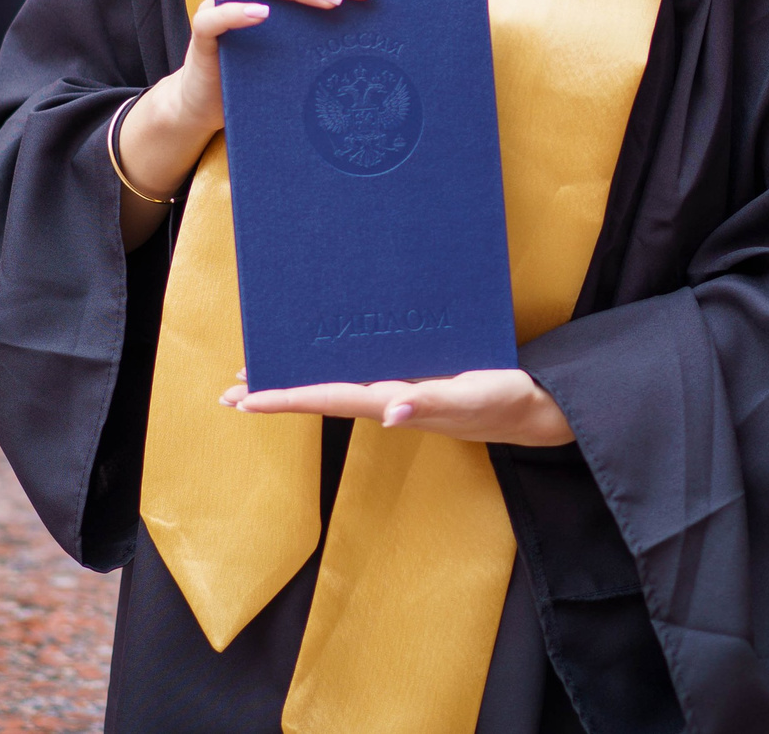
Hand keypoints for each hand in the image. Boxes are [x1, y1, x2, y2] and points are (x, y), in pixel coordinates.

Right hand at [110, 0, 377, 238]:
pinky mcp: (201, 31)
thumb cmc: (260, 68)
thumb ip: (319, 22)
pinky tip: (263, 15)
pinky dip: (238, 12)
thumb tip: (374, 19)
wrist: (208, 103)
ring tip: (331, 1)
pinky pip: (215, 16)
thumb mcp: (296, 41)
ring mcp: (218, 1)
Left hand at [223, 367, 574, 446]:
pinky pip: (363, 371)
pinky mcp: (416, 377)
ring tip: (263, 374)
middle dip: (278, 391)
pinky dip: (335, 365)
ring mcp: (401, 389)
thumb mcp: (474, 398)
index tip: (243, 398)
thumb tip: (390, 413)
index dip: (285, 398)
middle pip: (322, 393)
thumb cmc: (508, 401)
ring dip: (300, 381)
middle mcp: (390, 396)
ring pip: (338, 383)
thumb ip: (434, 403)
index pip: (328, 398)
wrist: (538, 405)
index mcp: (396, 398)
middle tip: (230, 389)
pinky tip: (327, 357)